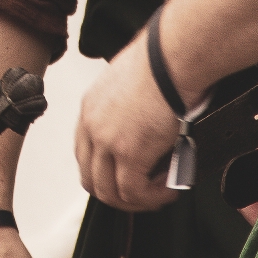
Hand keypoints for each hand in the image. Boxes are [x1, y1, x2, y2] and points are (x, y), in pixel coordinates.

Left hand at [76, 38, 185, 211]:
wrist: (172, 57)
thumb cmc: (162, 61)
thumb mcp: (132, 82)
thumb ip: (129, 107)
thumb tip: (146, 125)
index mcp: (90, 108)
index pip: (84, 154)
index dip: (104, 172)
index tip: (126, 177)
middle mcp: (92, 126)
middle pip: (91, 178)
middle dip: (116, 194)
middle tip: (142, 195)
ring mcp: (107, 142)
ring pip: (109, 192)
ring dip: (136, 200)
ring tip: (159, 194)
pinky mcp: (129, 153)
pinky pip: (134, 192)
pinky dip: (152, 198)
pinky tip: (168, 189)